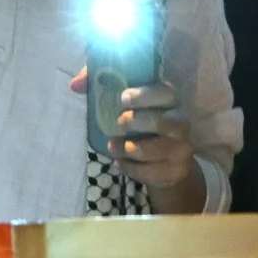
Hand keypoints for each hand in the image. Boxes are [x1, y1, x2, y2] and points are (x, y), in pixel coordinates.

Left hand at [69, 69, 204, 210]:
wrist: (167, 161)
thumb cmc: (141, 122)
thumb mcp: (125, 103)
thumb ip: (101, 87)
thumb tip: (75, 85)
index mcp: (169, 100)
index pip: (165, 93)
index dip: (145, 95)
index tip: (122, 98)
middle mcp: (181, 122)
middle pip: (166, 121)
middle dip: (139, 121)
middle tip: (119, 122)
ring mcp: (182, 148)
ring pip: (156, 149)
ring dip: (129, 149)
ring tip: (112, 146)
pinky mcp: (177, 171)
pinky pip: (152, 172)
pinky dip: (132, 169)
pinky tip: (120, 164)